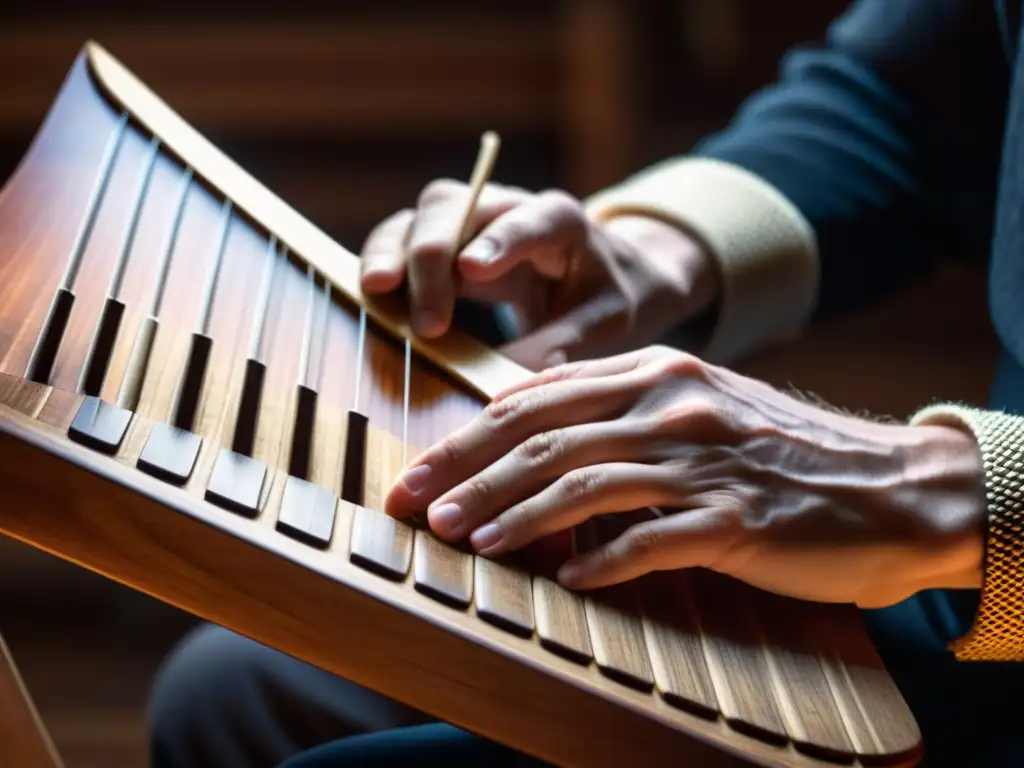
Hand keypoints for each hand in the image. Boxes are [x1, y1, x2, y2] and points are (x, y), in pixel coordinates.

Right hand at [359, 181, 717, 369]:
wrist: (601, 276)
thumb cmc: (607, 297)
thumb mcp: (606, 322)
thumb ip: (567, 343)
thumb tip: (520, 376)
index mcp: (560, 221)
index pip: (528, 221)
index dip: (499, 241)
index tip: (472, 270)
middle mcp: (506, 208)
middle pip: (456, 208)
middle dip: (433, 256)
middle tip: (428, 320)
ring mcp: (467, 221)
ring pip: (419, 217)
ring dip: (393, 251)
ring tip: (376, 290)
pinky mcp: (440, 242)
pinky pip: (400, 239)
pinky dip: (381, 260)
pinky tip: (370, 293)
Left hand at [386, 346, 987, 607]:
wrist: (889, 484)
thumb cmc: (779, 449)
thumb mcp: (697, 404)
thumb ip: (617, 406)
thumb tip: (528, 422)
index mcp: (658, 373)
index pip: (539, 399)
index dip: (470, 435)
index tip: (421, 467)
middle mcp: (673, 405)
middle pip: (545, 438)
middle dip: (468, 474)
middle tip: (415, 506)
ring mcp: (705, 461)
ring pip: (584, 484)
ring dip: (515, 516)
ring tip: (467, 542)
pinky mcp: (737, 517)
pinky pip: (652, 540)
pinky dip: (601, 561)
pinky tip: (565, 579)